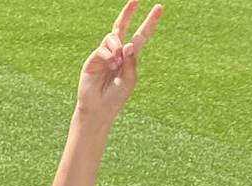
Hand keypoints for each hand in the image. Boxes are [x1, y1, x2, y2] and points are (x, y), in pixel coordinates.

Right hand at [77, 1, 160, 117]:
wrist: (99, 108)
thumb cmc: (117, 97)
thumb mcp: (130, 79)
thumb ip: (131, 61)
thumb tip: (128, 43)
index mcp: (130, 56)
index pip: (141, 35)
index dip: (150, 22)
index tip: (159, 8)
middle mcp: (116, 52)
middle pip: (122, 26)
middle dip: (129, 13)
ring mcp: (104, 54)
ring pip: (112, 37)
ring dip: (117, 46)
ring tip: (117, 62)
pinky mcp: (92, 60)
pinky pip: (102, 49)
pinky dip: (109, 55)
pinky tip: (111, 65)